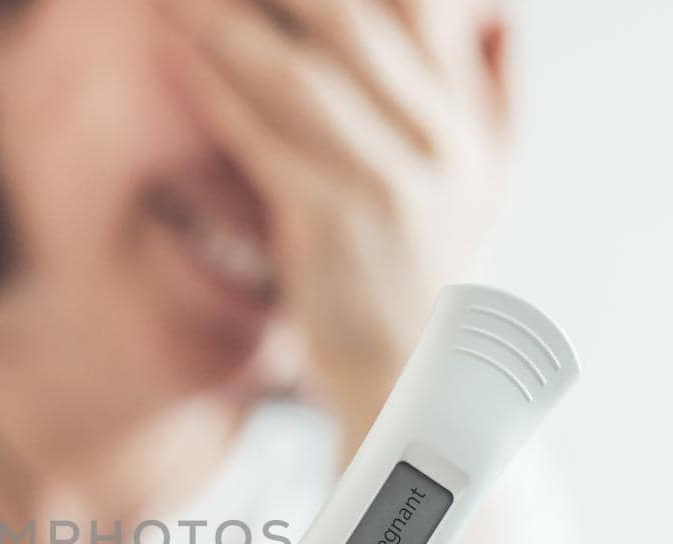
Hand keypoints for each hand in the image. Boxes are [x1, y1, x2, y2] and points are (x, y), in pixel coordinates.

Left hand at [157, 0, 512, 410]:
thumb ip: (494, 91)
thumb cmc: (435, 273)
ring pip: (298, 71)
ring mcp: (385, 180)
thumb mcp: (493, 181)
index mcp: (468, 117)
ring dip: (228, 15)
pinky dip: (217, 87)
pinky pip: (263, 136)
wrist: (415, 378)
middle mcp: (435, 137)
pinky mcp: (330, 222)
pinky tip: (176, 48)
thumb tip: (496, 13)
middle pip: (351, 18)